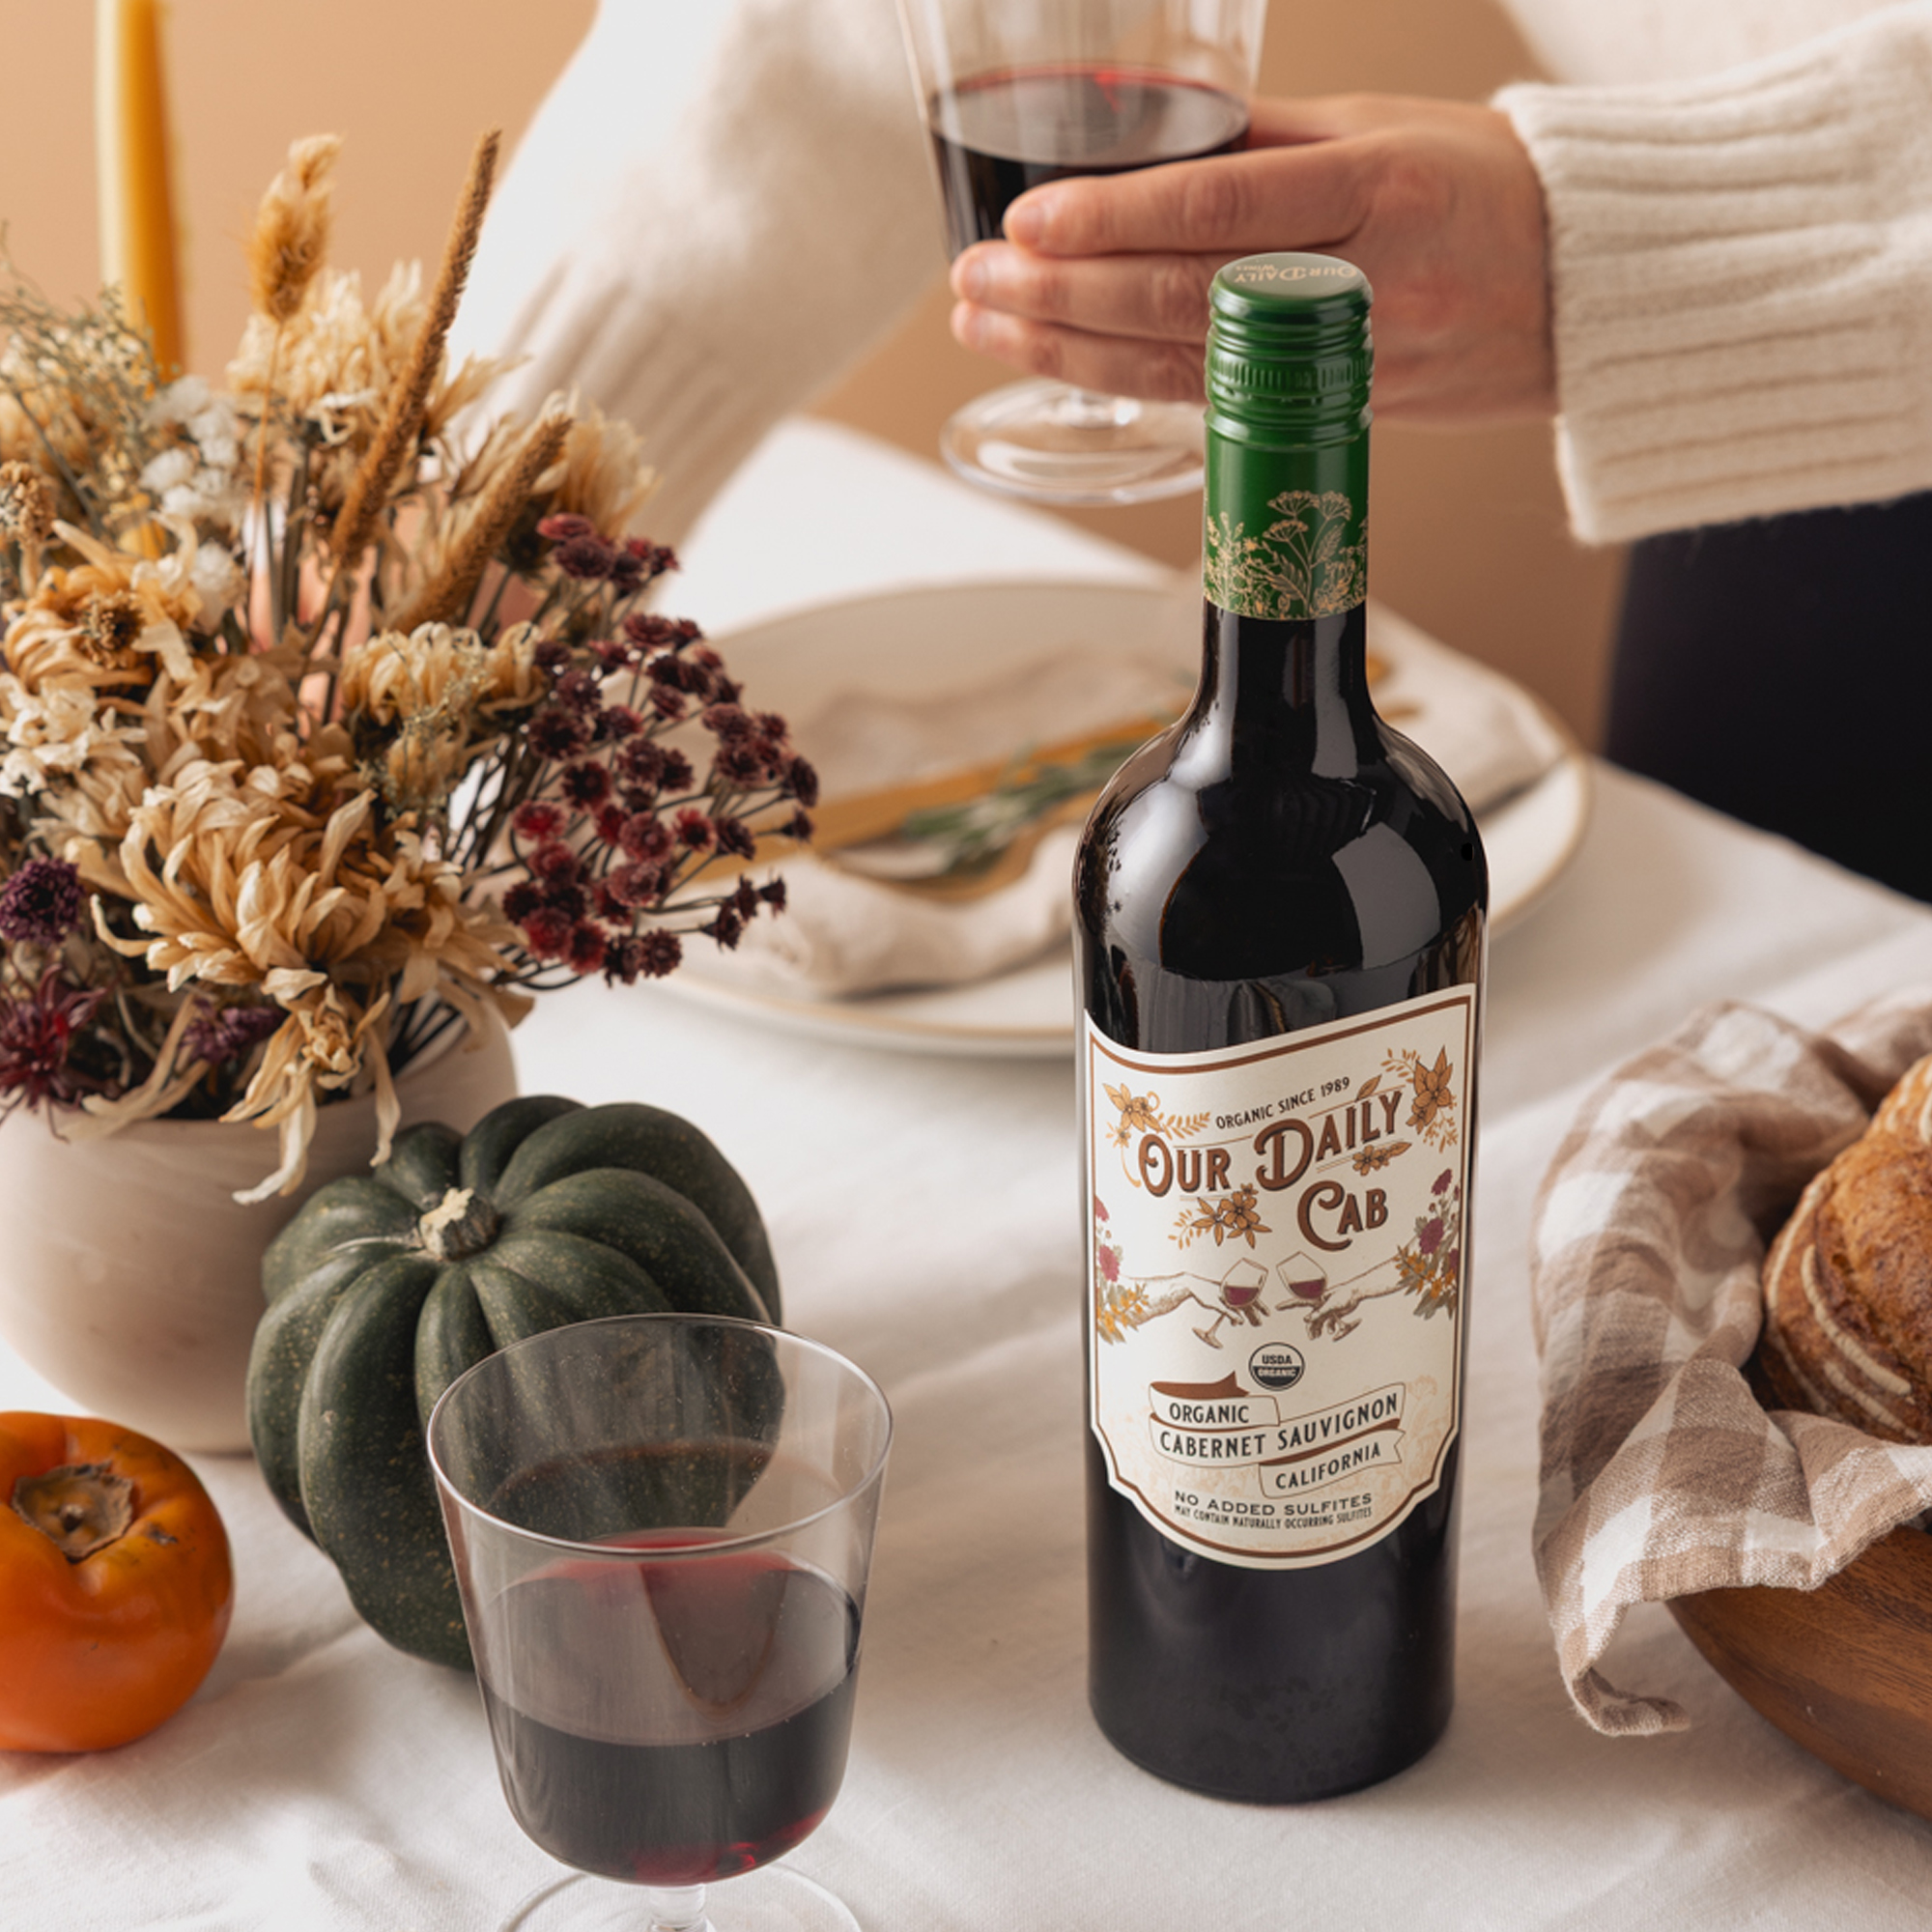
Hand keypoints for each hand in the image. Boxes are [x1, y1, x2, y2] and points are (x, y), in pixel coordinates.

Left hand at [948, 95, 1553, 423]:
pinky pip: (1219, 403)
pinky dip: (1130, 386)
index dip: (1114, 222)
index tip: (1029, 224)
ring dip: (1073, 353)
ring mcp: (1352, 365)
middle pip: (1185, 301)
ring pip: (1187, 368)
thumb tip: (1135, 124)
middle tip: (976, 283)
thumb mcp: (1378, 127)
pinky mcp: (1340, 414)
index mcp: (1380, 192)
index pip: (1221, 211)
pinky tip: (1063, 366)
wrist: (1587, 293)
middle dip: (1066, 297)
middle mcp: (1365, 287)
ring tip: (991, 327)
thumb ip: (1256, 136)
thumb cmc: (1483, 190)